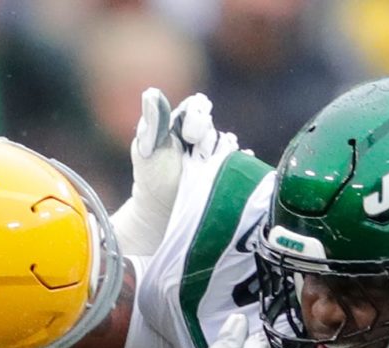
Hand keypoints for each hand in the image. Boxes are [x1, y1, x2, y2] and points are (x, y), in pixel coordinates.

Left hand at [112, 90, 237, 259]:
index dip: (197, 119)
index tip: (190, 137)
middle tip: (199, 157)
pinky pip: (241, 160)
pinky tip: (235, 169)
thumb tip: (151, 93)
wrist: (160, 213)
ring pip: (228, 142)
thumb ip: (154, 123)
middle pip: (213, 126)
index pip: (198, 106)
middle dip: (207, 140)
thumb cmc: (151, 179)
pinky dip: (240, 162)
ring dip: (221, 154)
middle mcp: (198, 134)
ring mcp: (213, 153)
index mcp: (179, 122)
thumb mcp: (147, 150)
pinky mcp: (224, 170)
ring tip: (206, 168)